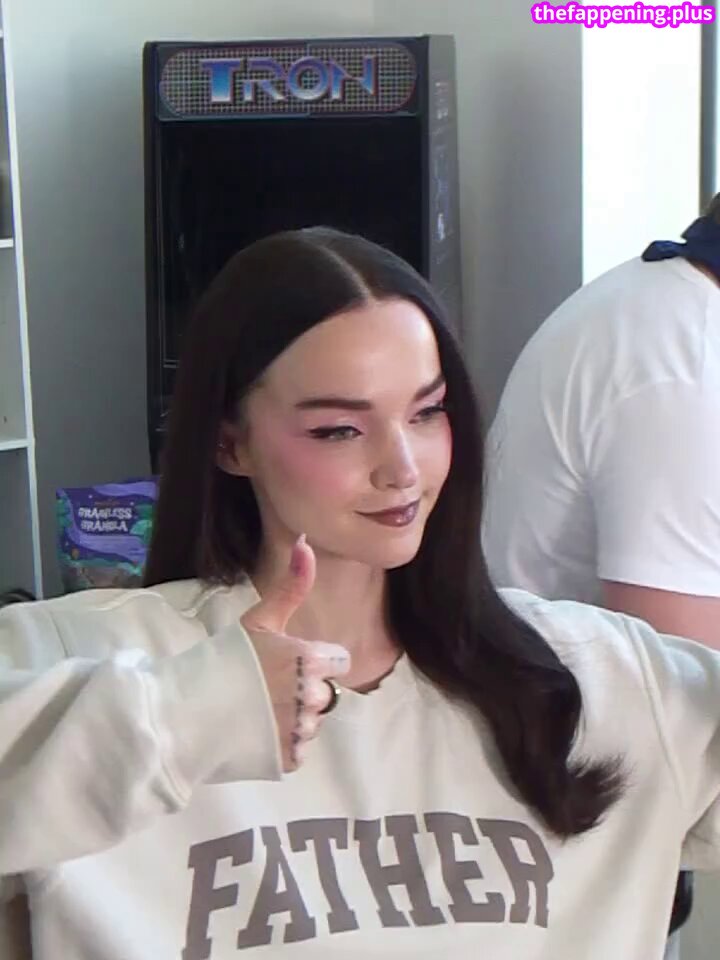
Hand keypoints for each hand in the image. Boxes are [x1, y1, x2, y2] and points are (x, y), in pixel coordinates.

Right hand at [240, 536, 350, 771]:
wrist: (187, 711)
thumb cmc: (224, 658)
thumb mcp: (259, 619)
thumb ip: (292, 585)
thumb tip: (306, 541)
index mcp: (311, 660)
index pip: (338, 661)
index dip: (314, 660)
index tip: (286, 661)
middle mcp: (313, 697)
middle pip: (327, 693)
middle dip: (304, 690)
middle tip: (267, 686)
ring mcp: (301, 731)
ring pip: (314, 723)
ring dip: (294, 718)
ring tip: (258, 709)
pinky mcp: (289, 759)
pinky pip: (299, 748)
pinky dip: (283, 743)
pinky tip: (258, 731)